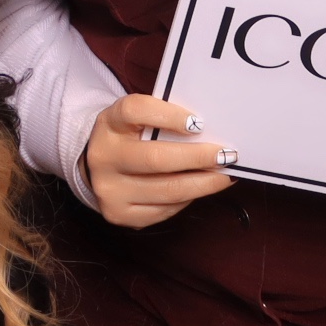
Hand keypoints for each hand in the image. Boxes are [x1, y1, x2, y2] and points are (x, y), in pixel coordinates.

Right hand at [84, 93, 234, 227]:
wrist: (99, 169)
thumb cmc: (129, 139)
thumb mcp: (135, 121)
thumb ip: (164, 121)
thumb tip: (210, 133)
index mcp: (108, 123)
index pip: (134, 111)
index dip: (168, 115)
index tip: (198, 123)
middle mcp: (103, 156)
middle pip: (156, 158)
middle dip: (198, 158)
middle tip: (227, 156)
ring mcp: (109, 189)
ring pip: (168, 190)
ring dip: (203, 184)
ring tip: (224, 176)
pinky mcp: (119, 213)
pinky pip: (165, 210)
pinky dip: (188, 199)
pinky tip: (200, 189)